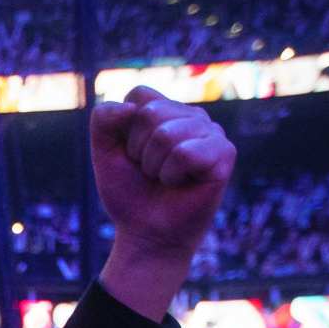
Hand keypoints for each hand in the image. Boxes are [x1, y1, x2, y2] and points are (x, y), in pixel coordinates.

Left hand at [91, 87, 235, 258]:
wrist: (145, 233)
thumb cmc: (129, 192)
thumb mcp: (104, 153)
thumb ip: (103, 120)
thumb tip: (131, 108)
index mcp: (166, 109)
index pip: (139, 95)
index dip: (124, 130)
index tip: (131, 154)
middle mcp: (191, 115)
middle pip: (150, 113)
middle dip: (138, 150)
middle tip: (149, 171)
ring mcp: (211, 132)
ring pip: (167, 134)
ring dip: (154, 166)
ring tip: (164, 178)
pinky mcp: (224, 153)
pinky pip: (186, 153)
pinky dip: (172, 175)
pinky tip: (181, 183)